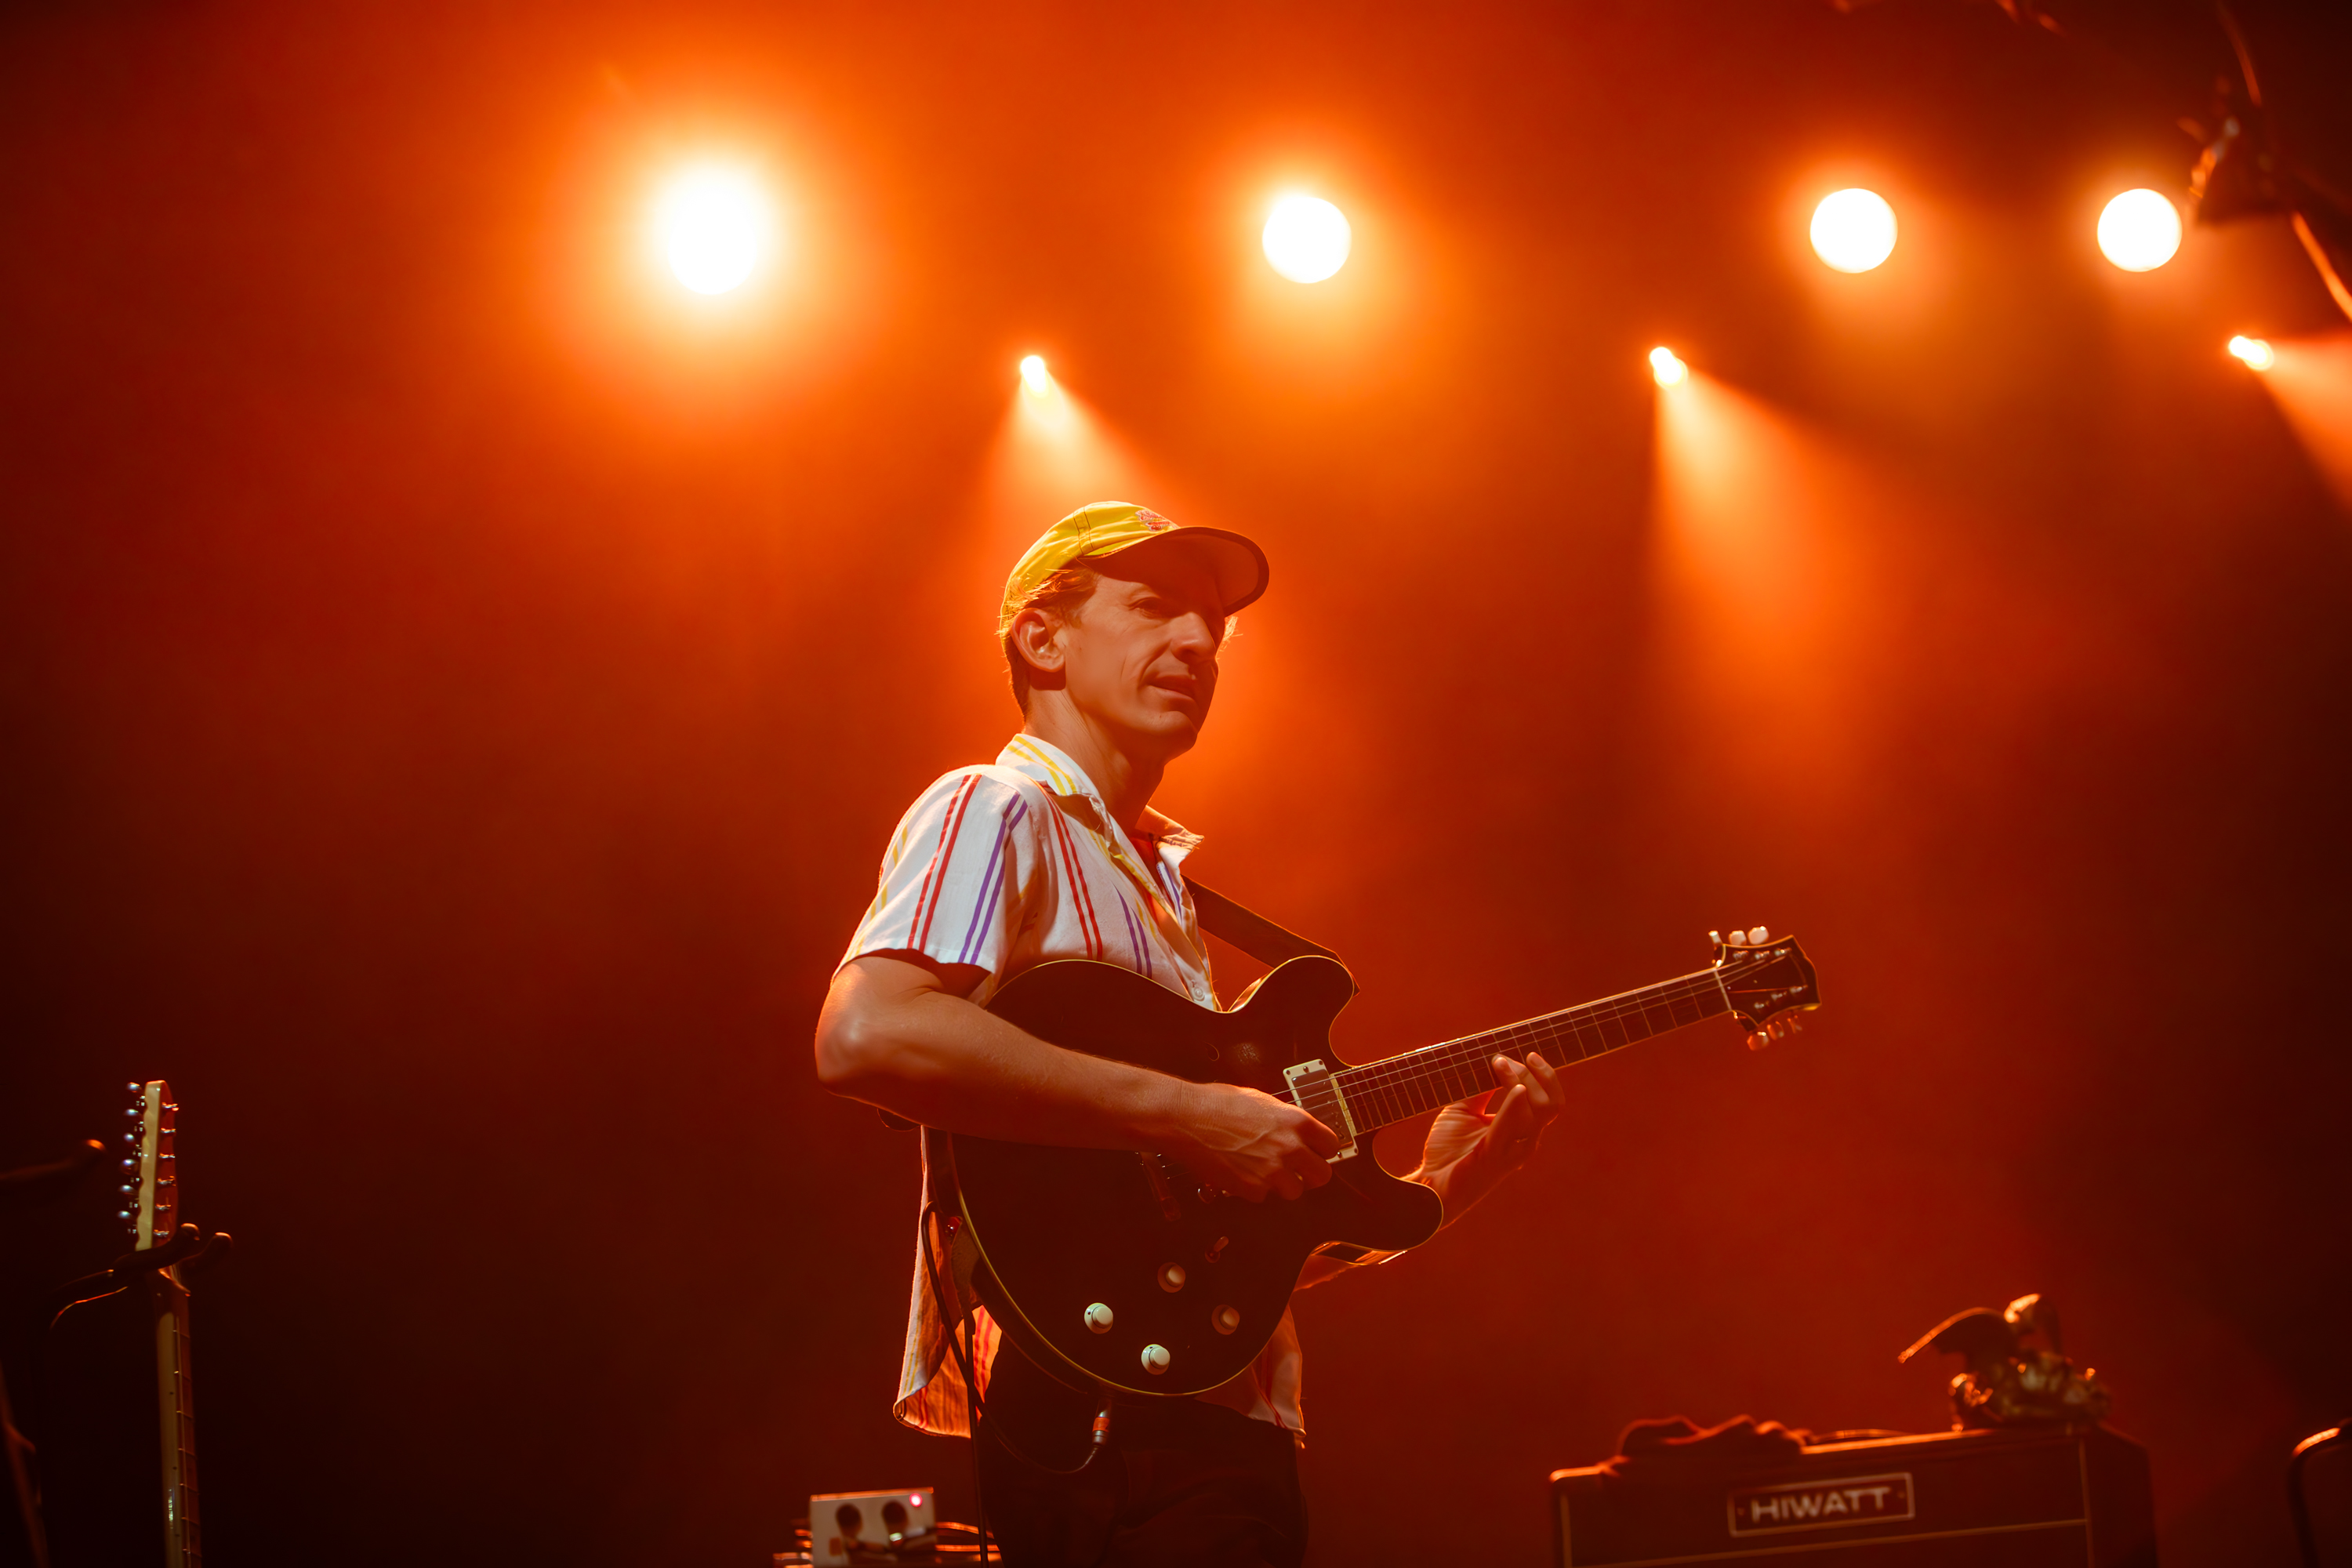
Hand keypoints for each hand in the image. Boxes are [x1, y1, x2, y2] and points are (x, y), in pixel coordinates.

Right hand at [1170, 1083, 1339, 1201]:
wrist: (1185, 1118)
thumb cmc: (1217, 1103)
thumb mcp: (1261, 1101)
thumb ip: (1284, 1120)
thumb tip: (1295, 1132)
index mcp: (1296, 1122)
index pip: (1331, 1145)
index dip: (1323, 1150)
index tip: (1316, 1152)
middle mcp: (1289, 1148)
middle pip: (1322, 1176)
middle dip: (1311, 1175)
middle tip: (1299, 1171)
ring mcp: (1271, 1171)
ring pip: (1294, 1192)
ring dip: (1282, 1185)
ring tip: (1264, 1171)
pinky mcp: (1250, 1188)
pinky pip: (1263, 1196)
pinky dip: (1254, 1189)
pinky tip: (1241, 1172)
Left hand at [1414, 1051, 1562, 1218]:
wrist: (1430, 1182)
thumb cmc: (1449, 1150)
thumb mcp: (1465, 1110)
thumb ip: (1480, 1089)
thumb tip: (1491, 1059)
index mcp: (1523, 1132)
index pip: (1551, 1100)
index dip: (1544, 1075)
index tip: (1525, 1054)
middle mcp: (1525, 1142)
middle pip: (1549, 1102)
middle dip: (1532, 1074)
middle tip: (1503, 1060)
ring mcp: (1512, 1151)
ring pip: (1538, 1111)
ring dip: (1519, 1079)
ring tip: (1498, 1064)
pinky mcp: (1493, 1155)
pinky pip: (1512, 1127)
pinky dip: (1517, 1104)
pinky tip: (1516, 1087)